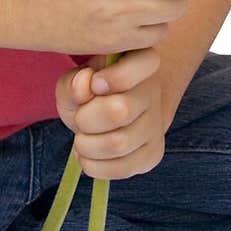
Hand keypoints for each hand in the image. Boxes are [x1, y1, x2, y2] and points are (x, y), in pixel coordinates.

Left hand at [55, 45, 167, 180]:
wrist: (108, 113)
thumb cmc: (89, 91)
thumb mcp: (75, 79)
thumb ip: (74, 81)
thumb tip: (84, 83)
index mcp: (141, 61)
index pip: (143, 64)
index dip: (113, 77)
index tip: (94, 84)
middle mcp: (154, 91)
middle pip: (120, 111)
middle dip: (86, 119)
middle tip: (80, 117)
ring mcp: (156, 125)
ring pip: (118, 144)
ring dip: (87, 146)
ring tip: (81, 138)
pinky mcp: (154, 154)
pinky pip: (122, 169)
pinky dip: (94, 166)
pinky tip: (88, 155)